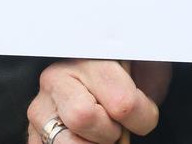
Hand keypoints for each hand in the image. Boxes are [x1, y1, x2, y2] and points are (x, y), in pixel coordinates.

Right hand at [27, 59, 171, 143]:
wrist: (101, 85)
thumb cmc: (128, 79)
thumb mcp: (147, 67)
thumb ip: (152, 72)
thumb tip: (158, 72)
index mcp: (89, 56)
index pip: (120, 100)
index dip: (141, 117)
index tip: (143, 115)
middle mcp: (58, 77)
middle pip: (84, 117)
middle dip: (110, 132)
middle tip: (117, 126)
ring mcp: (41, 107)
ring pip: (66, 142)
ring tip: (101, 134)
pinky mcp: (34, 133)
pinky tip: (88, 140)